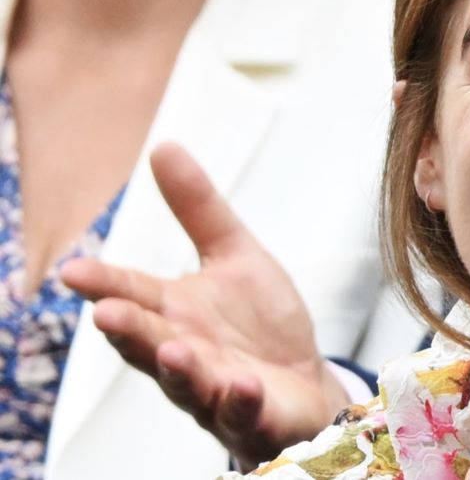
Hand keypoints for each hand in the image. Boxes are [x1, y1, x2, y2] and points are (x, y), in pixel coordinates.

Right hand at [60, 142, 351, 468]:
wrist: (303, 384)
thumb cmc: (259, 323)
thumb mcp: (236, 255)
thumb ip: (199, 209)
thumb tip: (163, 145)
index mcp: (173, 312)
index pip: (133, 294)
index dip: (105, 284)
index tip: (73, 272)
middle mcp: (184, 354)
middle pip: (148, 343)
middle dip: (130, 331)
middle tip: (107, 314)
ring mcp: (214, 390)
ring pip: (187, 384)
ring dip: (178, 369)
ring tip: (174, 348)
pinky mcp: (252, 418)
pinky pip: (242, 414)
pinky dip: (240, 402)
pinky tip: (243, 385)